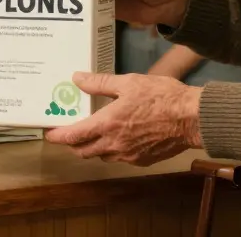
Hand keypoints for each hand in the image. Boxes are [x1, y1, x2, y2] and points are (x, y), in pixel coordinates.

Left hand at [45, 72, 201, 165]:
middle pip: (83, 151)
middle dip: (72, 144)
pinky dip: (113, 149)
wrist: (192, 118)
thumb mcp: (128, 82)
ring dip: (93, 147)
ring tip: (94, 132)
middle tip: (69, 133)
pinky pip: (120, 157)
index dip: (58, 136)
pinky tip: (119, 136)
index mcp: (107, 124)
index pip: (73, 136)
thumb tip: (77, 78)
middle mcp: (114, 145)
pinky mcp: (142, 161)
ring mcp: (128, 156)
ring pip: (101, 156)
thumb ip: (100, 83)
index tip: (48, 133)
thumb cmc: (161, 96)